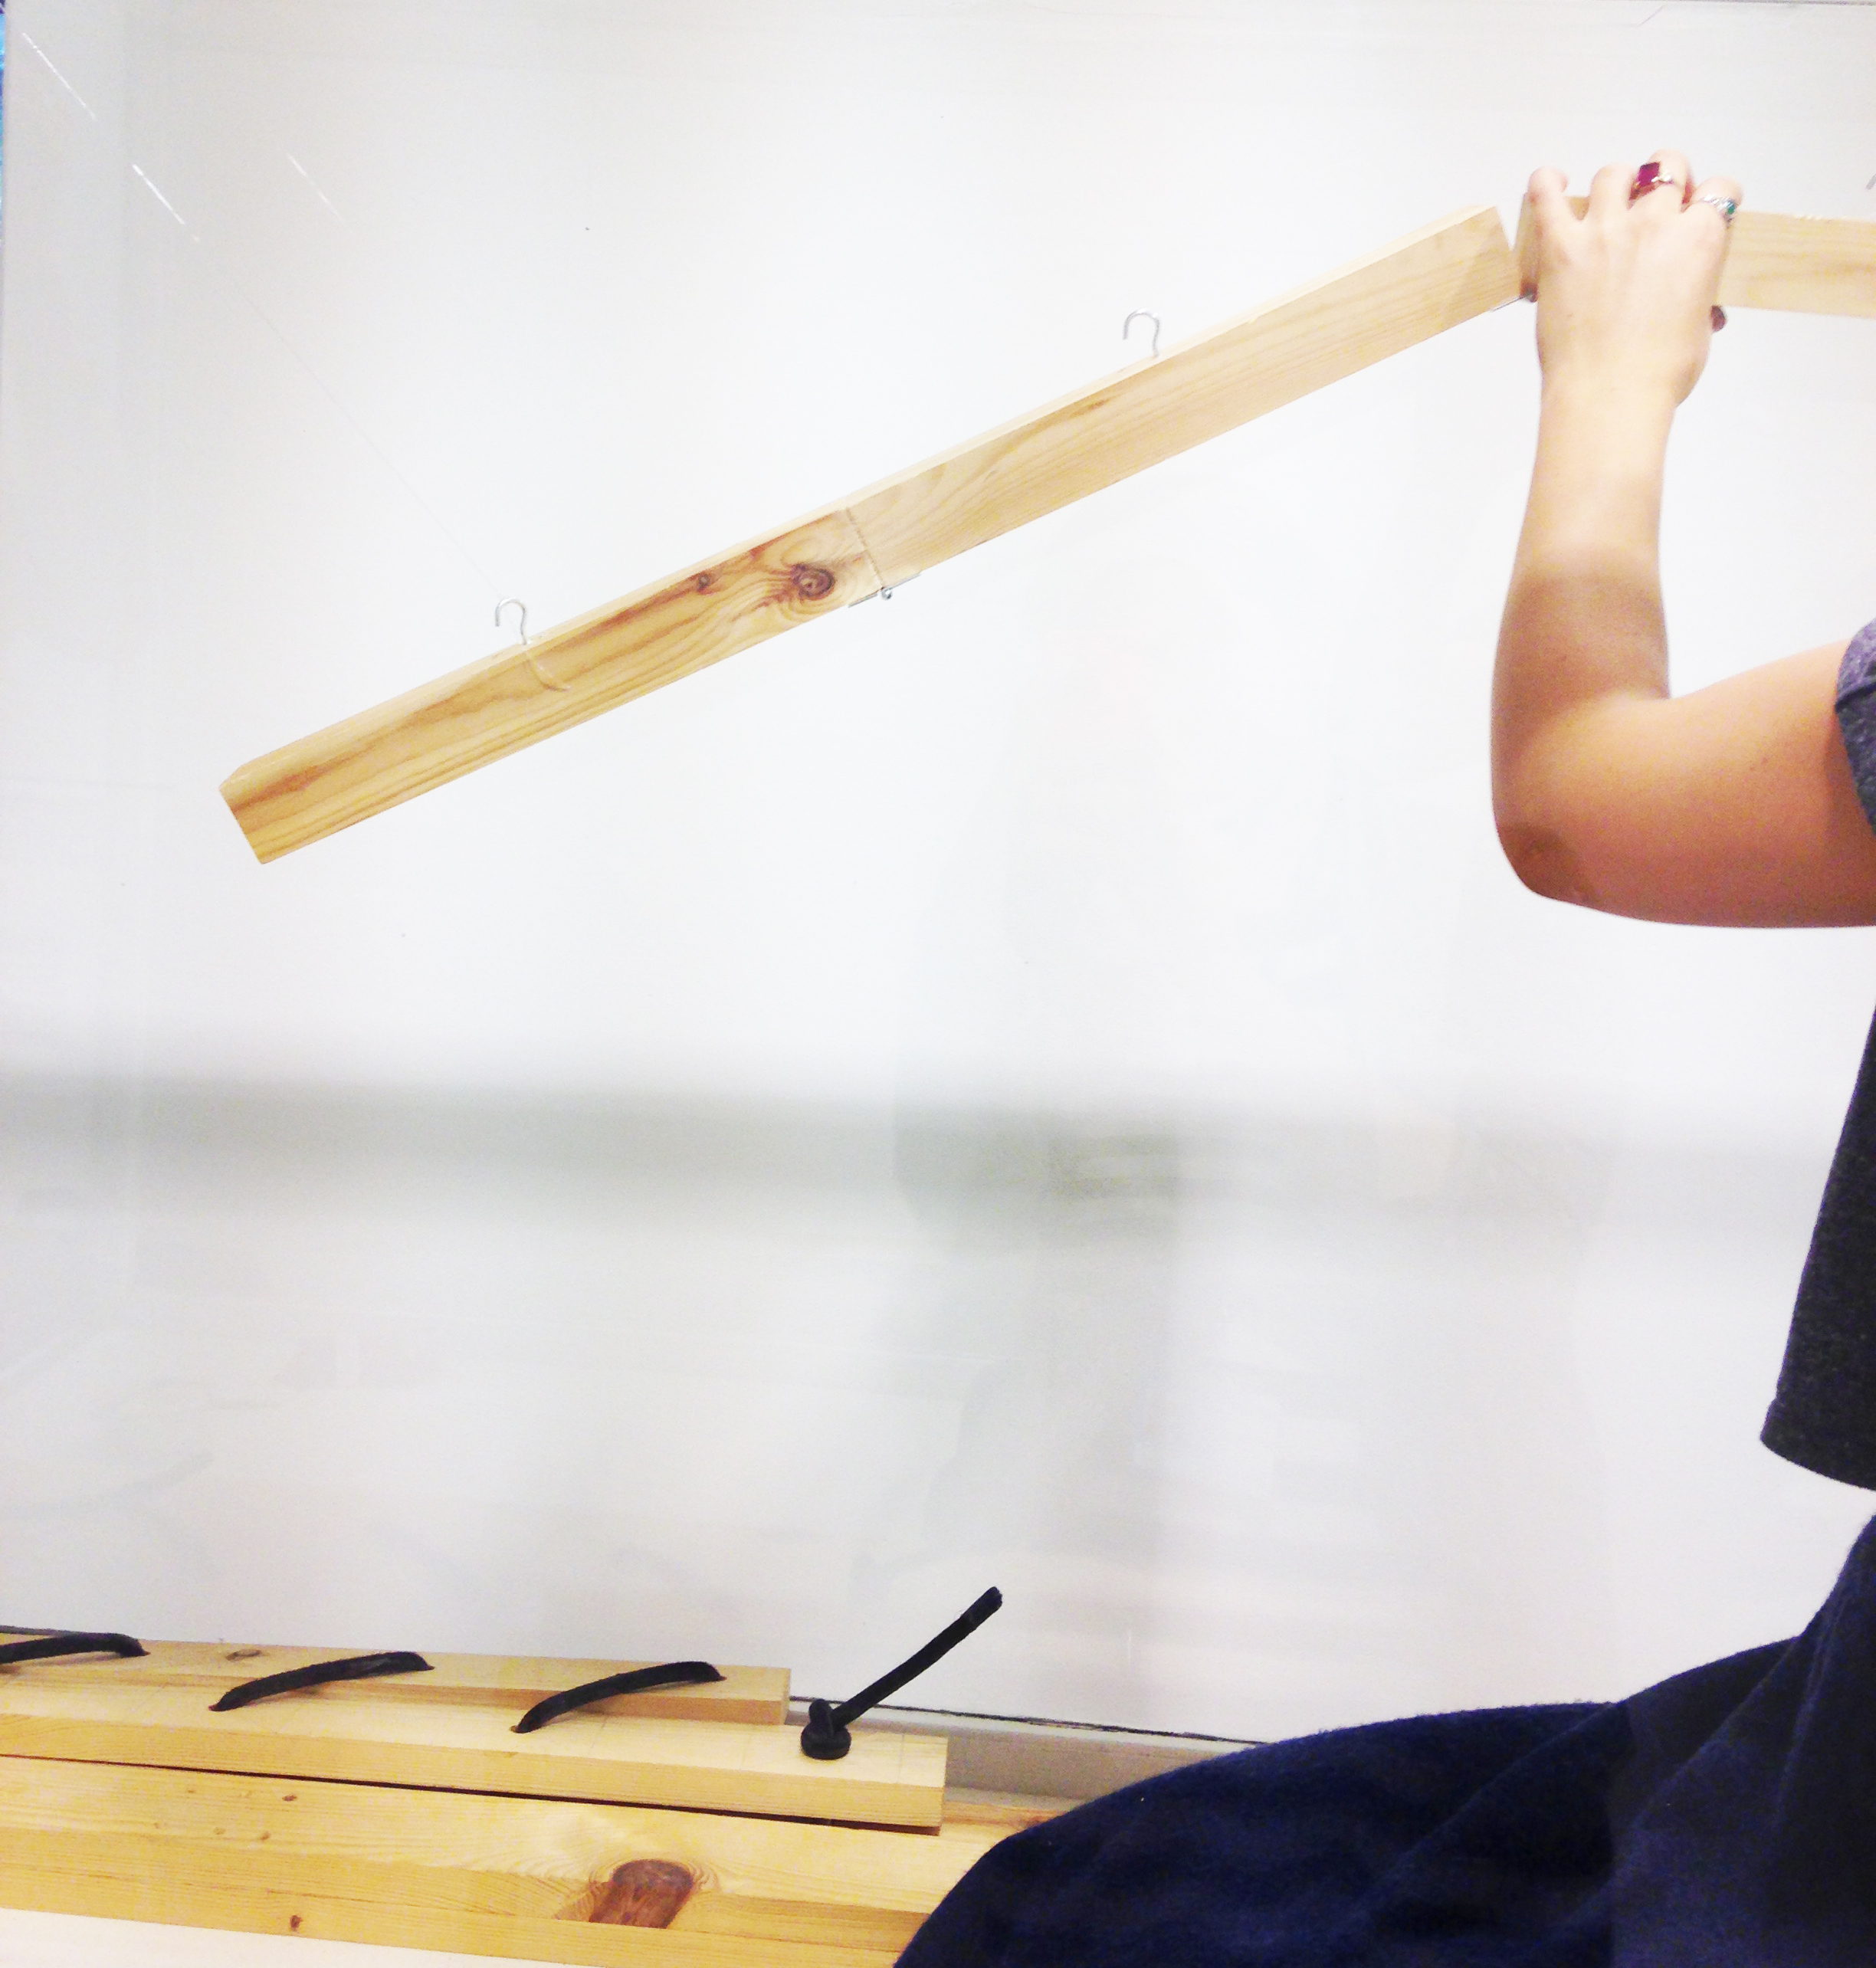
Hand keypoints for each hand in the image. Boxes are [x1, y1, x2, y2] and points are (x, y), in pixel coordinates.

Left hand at [1525, 150, 1740, 406]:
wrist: (1610, 396)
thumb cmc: (1658, 374)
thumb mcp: (1699, 330)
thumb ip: (1699, 300)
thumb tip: (1702, 307)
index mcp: (1699, 240)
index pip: (1719, 190)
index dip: (1713, 197)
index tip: (1702, 207)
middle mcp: (1654, 224)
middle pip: (1668, 167)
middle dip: (1668, 178)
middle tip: (1658, 202)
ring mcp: (1605, 231)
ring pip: (1614, 174)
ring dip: (1618, 181)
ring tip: (1612, 200)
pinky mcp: (1561, 248)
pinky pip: (1547, 196)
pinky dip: (1547, 182)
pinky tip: (1551, 182)